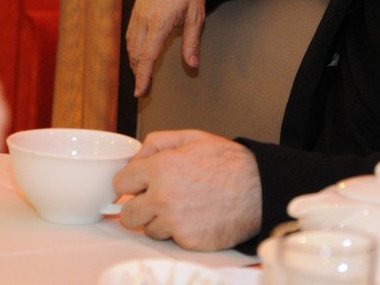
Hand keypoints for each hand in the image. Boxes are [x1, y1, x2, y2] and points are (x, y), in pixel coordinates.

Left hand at [113, 130, 261, 250]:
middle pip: (127, 213)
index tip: (136, 186)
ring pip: (148, 229)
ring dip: (159, 221)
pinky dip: (179, 231)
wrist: (259, 189)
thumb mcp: (191, 138)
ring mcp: (175, 222)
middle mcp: (163, 197)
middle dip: (138, 206)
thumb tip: (135, 158)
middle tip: (154, 200)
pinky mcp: (188, 241)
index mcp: (160, 168)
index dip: (129, 183)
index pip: (120, 183)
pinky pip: (171, 240)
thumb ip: (156, 143)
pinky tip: (195, 217)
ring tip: (181, 207)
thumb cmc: (229, 162)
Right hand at [126, 0, 205, 95]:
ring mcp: (137, 12)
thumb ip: (192, 42)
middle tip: (143, 90)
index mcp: (160, 21)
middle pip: (136, 53)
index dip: (142, 76)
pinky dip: (132, 48)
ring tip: (140, 75)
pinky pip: (130, 33)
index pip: (147, 55)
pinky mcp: (136, 8)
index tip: (140, 92)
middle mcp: (144, 18)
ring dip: (134, 61)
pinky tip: (137, 54)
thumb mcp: (197, 15)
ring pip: (130, 44)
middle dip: (137, 73)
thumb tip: (192, 66)